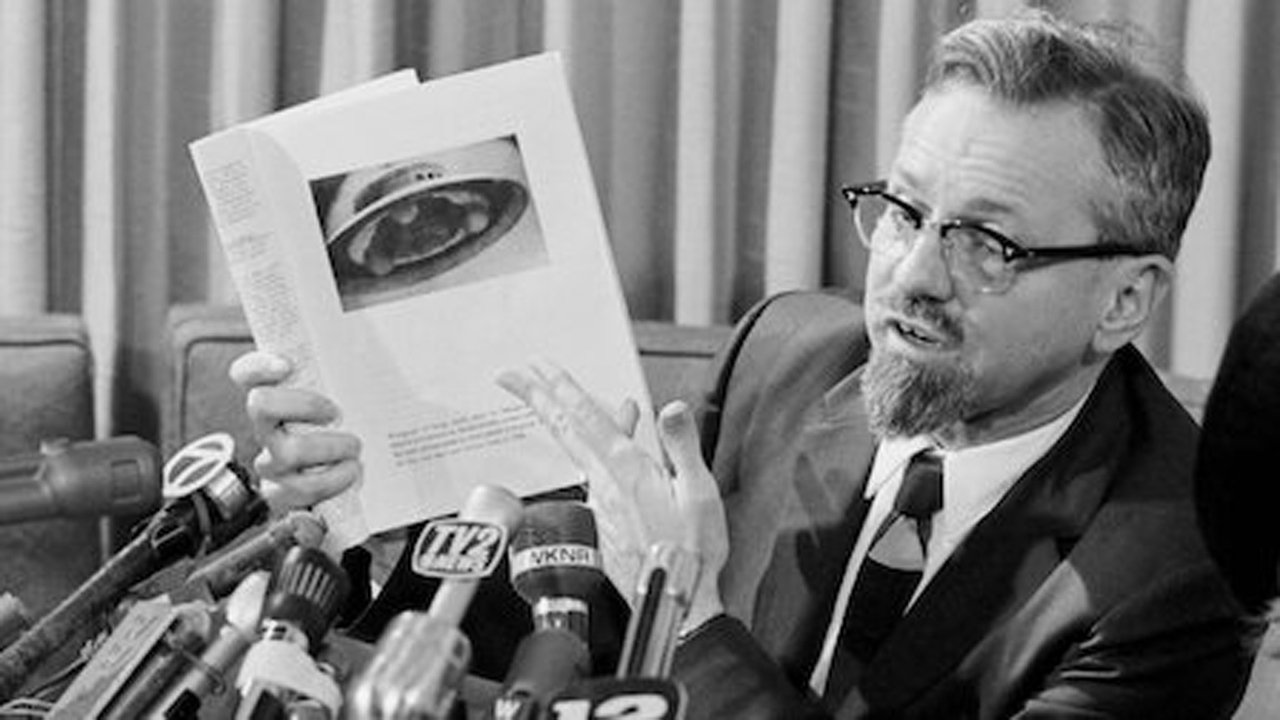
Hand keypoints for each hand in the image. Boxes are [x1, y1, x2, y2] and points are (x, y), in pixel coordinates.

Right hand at [229, 351, 362, 512]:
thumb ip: (344, 374)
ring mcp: (271, 461)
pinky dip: (332, 481)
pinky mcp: (281, 493)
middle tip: (336, 412)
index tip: (286, 365)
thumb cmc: (347, 428)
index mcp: (277, 397)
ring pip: (287, 452)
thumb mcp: (345, 397)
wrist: (349, 479)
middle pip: (261, 405)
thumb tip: (371, 341)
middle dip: (305, 404)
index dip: (258, 366)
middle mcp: (266, 427)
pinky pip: (299, 490)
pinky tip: (351, 472)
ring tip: (355, 448)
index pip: (247, 373)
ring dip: (329, 448)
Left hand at [497, 360, 727, 631]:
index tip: (535, 367)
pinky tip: (605, 440)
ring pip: (576, 448)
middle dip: (537, 397)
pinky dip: (592, 446)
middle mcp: (606, 482)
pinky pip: (592, 470)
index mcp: (628, 470)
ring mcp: (601, 502)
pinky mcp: (604, 519)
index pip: (586, 417)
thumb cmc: (692, 554)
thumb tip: (670, 409)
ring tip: (550, 393)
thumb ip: (682, 446)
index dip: (559, 388)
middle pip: (564, 429)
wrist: (674, 604)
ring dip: (559, 417)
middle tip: (511, 374)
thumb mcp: (700, 494)